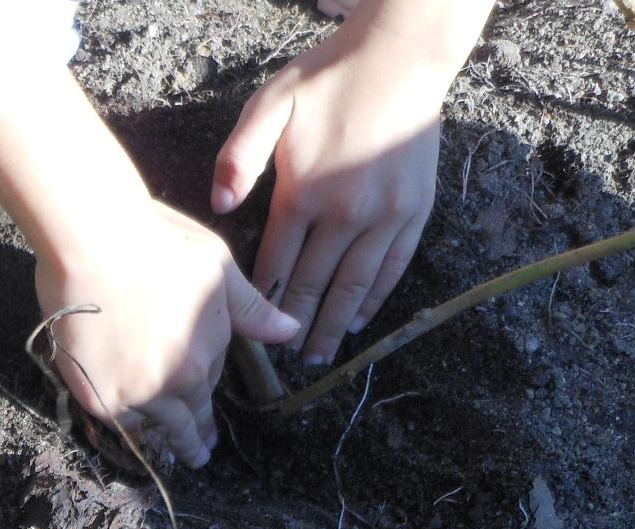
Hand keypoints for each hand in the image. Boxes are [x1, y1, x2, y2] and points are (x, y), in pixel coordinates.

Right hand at [0, 73, 295, 467]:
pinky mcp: (99, 397)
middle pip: (188, 416)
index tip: (206, 409)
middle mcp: (177, 380)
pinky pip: (120, 425)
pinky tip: (134, 437)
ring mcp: (136, 393)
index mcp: (209, 349)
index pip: (209, 380)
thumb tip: (291, 332)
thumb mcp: (217, 268)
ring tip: (173, 454)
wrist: (95, 243)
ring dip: (166, 442)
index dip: (205, 390)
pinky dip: (128, 429)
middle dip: (196, 435)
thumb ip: (250, 309)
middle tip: (199, 453)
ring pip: (156, 428)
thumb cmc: (157, 243)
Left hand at [212, 0, 486, 362]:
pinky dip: (375, 299)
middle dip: (296, 328)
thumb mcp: (270, 104)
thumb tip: (220, 207)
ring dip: (335, 326)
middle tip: (285, 366)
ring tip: (319, 356)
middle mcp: (345, 215)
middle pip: (313, 286)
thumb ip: (239, 157)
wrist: (400, 57)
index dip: (262, 303)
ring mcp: (384, 216)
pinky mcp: (414, 211)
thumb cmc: (329, 78)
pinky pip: (393, 267)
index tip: (250, 334)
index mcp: (304, 195)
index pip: (276, 265)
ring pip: (354, 287)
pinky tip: (360, 321)